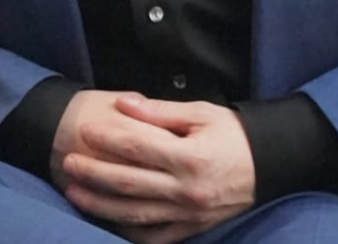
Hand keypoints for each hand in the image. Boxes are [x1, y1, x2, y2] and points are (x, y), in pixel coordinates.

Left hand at [60, 95, 255, 243]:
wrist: (269, 165)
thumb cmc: (233, 133)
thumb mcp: (200, 113)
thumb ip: (159, 111)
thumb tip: (125, 106)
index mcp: (188, 156)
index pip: (137, 147)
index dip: (107, 138)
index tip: (85, 131)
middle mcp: (185, 189)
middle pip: (128, 183)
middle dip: (93, 174)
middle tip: (68, 163)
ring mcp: (187, 214)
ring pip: (134, 214)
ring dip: (100, 205)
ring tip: (74, 193)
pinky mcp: (191, 229)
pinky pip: (154, 236)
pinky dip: (128, 231)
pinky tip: (107, 221)